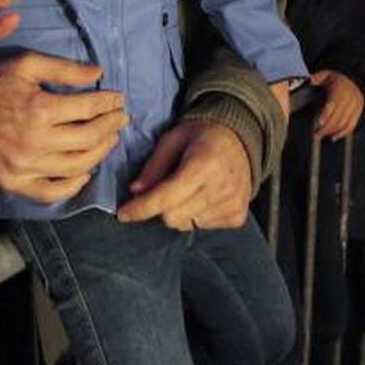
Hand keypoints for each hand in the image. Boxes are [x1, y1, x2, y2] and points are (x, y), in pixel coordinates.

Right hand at [0, 52, 125, 202]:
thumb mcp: (27, 64)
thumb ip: (64, 69)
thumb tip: (99, 74)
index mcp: (39, 110)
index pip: (88, 109)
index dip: (109, 104)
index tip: (118, 99)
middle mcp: (34, 143)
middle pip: (88, 139)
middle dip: (110, 127)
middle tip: (120, 119)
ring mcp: (23, 167)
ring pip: (76, 167)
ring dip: (100, 153)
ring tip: (108, 140)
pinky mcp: (12, 182)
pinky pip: (50, 192)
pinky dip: (72, 185)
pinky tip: (84, 172)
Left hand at [119, 120, 253, 229]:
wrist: (240, 139)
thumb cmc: (201, 137)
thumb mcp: (172, 139)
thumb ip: (153, 166)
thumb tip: (135, 191)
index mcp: (205, 164)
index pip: (166, 197)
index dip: (141, 207)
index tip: (123, 214)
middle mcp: (222, 187)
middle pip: (173, 217)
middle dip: (159, 208)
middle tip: (162, 191)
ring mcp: (233, 204)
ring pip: (186, 225)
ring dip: (178, 211)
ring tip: (187, 190)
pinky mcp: (238, 217)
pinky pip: (202, 227)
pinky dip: (195, 216)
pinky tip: (201, 197)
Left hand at [310, 70, 364, 139]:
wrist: (356, 79)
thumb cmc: (337, 78)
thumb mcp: (327, 74)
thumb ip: (317, 78)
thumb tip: (309, 81)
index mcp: (340, 90)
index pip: (332, 104)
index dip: (325, 115)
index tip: (318, 124)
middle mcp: (349, 99)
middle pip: (337, 117)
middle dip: (325, 128)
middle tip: (315, 135)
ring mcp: (355, 107)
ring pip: (344, 123)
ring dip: (332, 132)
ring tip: (320, 136)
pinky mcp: (358, 112)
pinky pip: (351, 125)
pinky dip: (343, 133)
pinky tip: (333, 137)